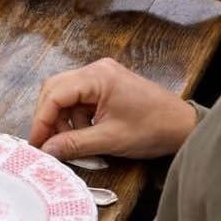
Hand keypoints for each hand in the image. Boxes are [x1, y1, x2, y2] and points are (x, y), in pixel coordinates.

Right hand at [29, 58, 196, 159]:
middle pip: (55, 91)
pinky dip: (74, 118)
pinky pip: (77, 100)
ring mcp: (101, 77)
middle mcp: (96, 70)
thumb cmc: (154, 128)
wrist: (184, 126)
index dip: (41, 120)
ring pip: (64, 96)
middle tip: (48, 143)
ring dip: (62, 120)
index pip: (55, 94)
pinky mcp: (105, 86)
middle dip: (49, 119)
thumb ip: (74, 144)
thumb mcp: (110, 140)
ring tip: (71, 141)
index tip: (37, 142)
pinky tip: (82, 134)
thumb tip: (47, 150)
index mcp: (98, 77)